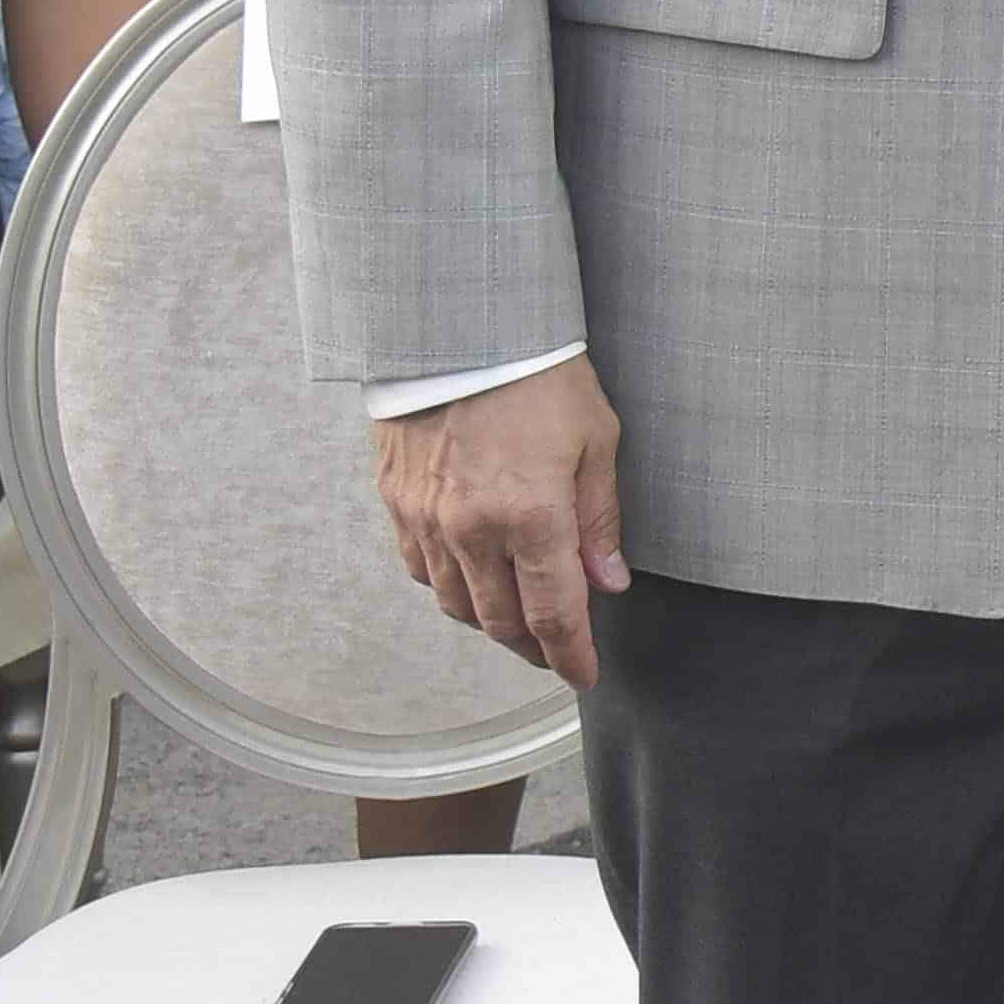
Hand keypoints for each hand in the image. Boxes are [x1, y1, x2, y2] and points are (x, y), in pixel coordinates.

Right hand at [373, 352, 628, 688]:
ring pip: (456, 603)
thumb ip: (599, 519)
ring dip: (491, 622)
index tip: (582, 676)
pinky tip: (474, 580)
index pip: (553, 614)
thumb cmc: (540, 376)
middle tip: (556, 654)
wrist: (459, 326)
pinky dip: (450, 587)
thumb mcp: (596, 441)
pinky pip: (421, 569)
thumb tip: (607, 583)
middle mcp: (470, 528)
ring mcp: (426, 519)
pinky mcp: (396, 502)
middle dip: (532, 647)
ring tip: (520, 622)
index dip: (570, 656)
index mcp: (530, 516)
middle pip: (500, 621)